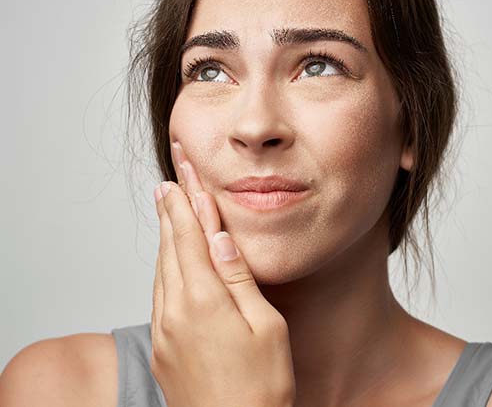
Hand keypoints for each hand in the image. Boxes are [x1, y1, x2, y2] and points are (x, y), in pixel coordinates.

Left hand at [150, 141, 295, 406]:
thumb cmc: (260, 388)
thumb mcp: (266, 328)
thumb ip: (240, 280)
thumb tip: (221, 239)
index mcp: (203, 301)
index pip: (192, 236)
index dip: (186, 200)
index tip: (181, 172)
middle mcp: (174, 311)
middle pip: (171, 246)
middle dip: (171, 209)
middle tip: (170, 179)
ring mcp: (163, 330)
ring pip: (162, 268)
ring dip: (166, 235)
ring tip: (168, 208)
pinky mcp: (162, 346)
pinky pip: (159, 293)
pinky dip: (165, 265)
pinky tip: (171, 260)